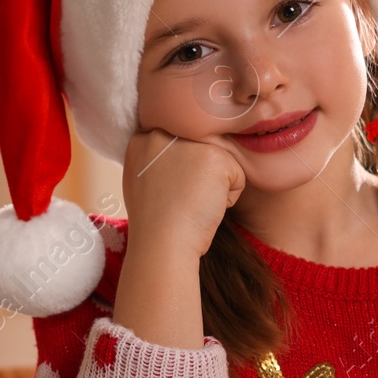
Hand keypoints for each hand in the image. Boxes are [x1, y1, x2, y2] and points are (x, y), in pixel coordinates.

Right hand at [121, 127, 245, 259]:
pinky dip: (228, 198)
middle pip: (200, 151)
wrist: (161, 243)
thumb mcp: (141, 181)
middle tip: (178, 200)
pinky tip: (204, 208)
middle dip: (196, 177)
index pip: (178, 146)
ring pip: (219, 163)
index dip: (178, 172)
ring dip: (213, 187)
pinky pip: (237, 176)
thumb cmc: (154, 224)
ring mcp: (190, 143)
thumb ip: (156, 159)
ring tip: (190, 204)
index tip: (167, 194)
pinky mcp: (216, 157)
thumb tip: (182, 155)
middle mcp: (164, 133)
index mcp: (142, 139)